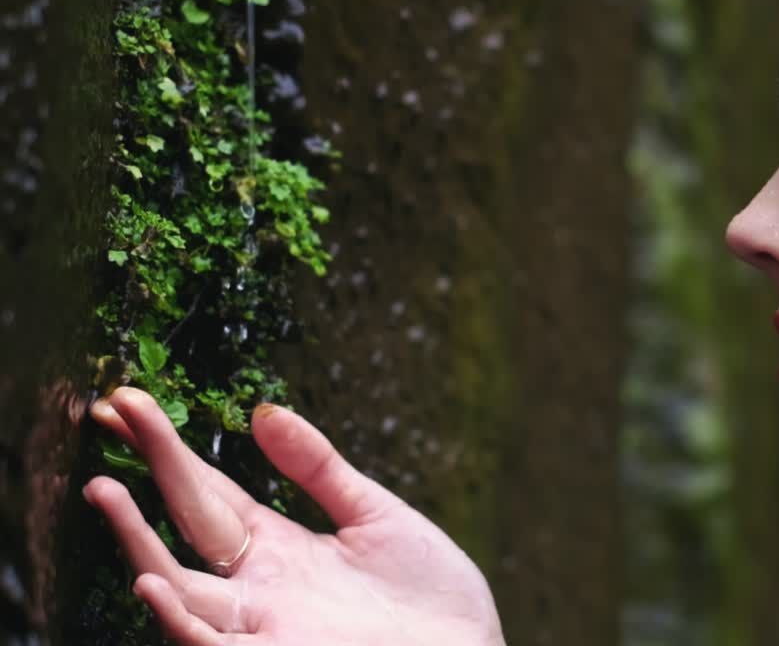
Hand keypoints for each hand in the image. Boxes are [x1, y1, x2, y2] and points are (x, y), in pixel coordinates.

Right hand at [84, 387, 505, 645]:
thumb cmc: (428, 596)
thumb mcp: (376, 517)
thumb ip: (319, 469)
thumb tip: (263, 409)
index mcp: (278, 549)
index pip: (208, 491)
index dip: (170, 449)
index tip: (130, 402)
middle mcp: (258, 589)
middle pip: (186, 524)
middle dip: (149, 471)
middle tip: (109, 412)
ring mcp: (264, 628)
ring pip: (180, 588)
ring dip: (139, 542)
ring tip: (105, 488)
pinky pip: (211, 645)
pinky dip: (179, 618)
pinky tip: (150, 583)